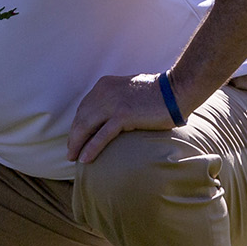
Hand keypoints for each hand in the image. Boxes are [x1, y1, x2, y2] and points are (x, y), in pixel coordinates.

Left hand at [66, 72, 181, 165]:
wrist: (176, 90)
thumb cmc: (157, 93)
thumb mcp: (128, 91)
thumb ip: (116, 99)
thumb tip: (108, 116)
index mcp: (104, 85)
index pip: (84, 108)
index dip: (77, 125)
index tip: (75, 138)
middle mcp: (104, 92)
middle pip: (81, 118)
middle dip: (73, 137)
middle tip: (70, 153)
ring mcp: (113, 103)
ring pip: (86, 127)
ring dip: (77, 145)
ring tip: (73, 158)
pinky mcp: (123, 115)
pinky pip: (101, 135)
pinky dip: (91, 148)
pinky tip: (84, 159)